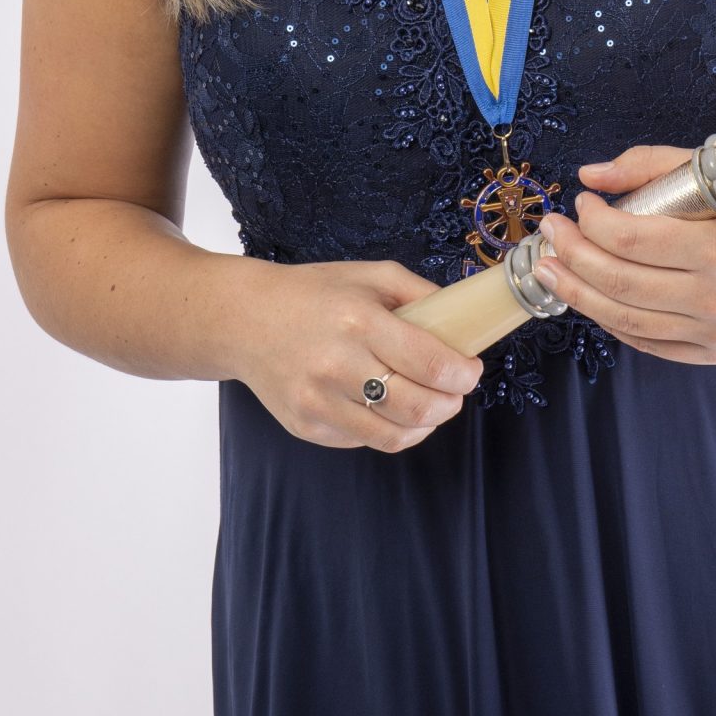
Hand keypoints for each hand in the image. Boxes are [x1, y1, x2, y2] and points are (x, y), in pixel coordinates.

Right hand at [234, 258, 484, 453]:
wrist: (244, 320)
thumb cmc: (313, 293)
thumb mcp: (370, 275)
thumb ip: (420, 294)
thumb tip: (463, 320)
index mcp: (359, 321)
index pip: (431, 364)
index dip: (464, 374)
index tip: (471, 369)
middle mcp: (337, 365)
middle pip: (417, 408)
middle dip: (451, 404)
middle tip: (456, 391)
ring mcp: (318, 402)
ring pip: (394, 435)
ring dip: (426, 424)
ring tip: (431, 406)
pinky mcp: (306, 427)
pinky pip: (364, 440)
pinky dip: (389, 429)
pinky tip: (391, 408)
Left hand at [534, 145, 715, 363]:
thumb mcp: (707, 171)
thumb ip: (646, 166)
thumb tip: (588, 175)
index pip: (631, 241)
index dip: (592, 222)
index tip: (580, 204)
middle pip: (620, 281)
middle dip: (572, 254)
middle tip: (551, 231)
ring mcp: (715, 331)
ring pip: (623, 318)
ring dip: (576, 291)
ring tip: (549, 268)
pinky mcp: (711, 353)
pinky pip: (644, 340)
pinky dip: (608, 317)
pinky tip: (588, 294)